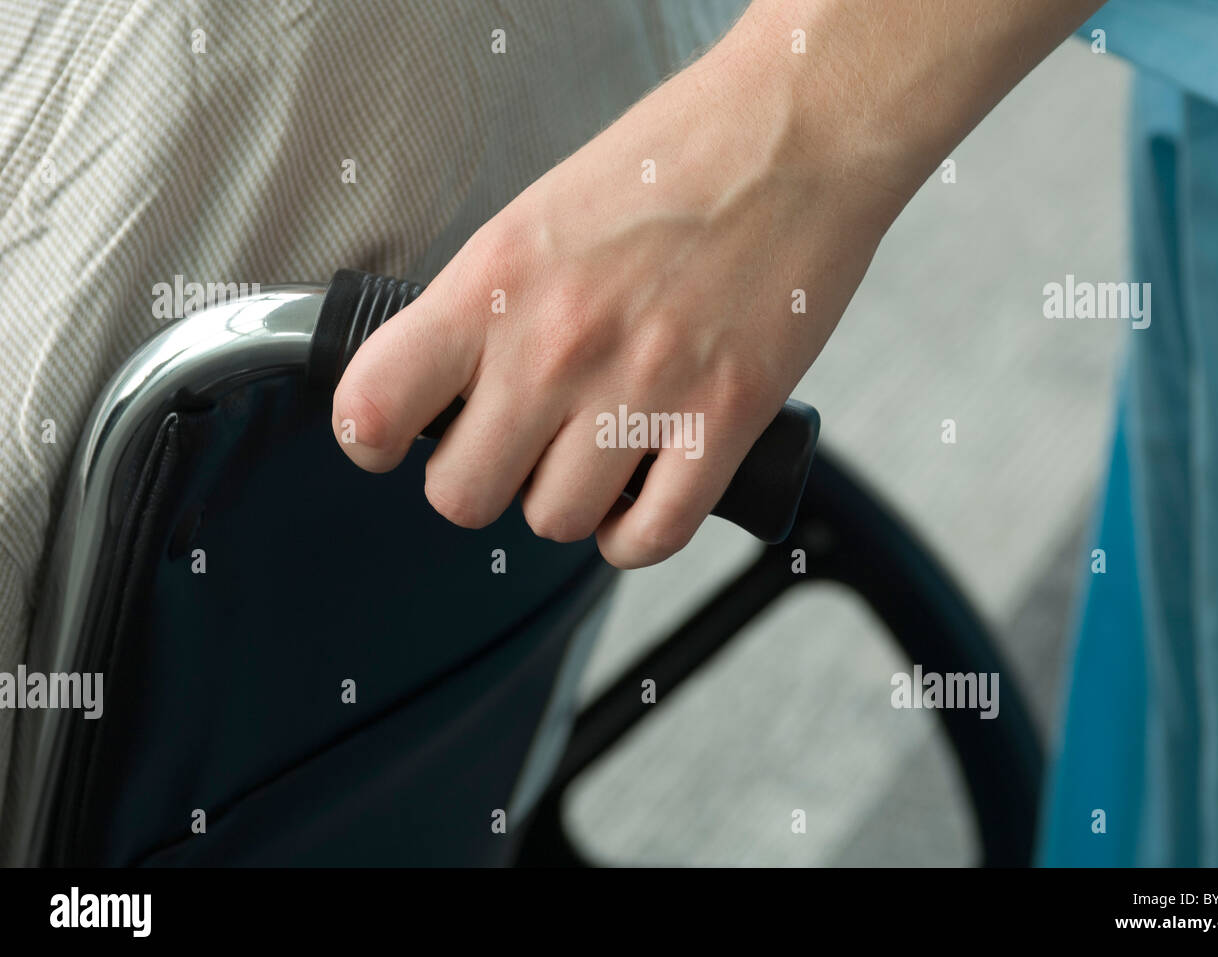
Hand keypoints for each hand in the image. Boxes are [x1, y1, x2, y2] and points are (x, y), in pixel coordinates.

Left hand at [332, 12, 887, 567]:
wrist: (797, 135)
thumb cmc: (675, 163)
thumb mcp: (540, 215)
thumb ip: (487, 306)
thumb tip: (454, 388)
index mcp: (496, 281)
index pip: (373, 406)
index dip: (370, 440)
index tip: (389, 442)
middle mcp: (557, 343)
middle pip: (462, 495)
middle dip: (480, 483)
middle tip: (510, 454)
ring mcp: (642, 389)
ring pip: (555, 522)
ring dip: (565, 503)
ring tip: (589, 462)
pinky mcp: (723, 419)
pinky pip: (653, 535)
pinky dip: (636, 535)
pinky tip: (639, 499)